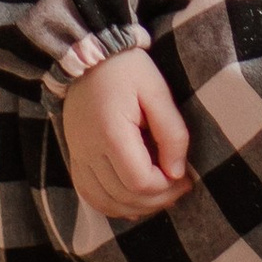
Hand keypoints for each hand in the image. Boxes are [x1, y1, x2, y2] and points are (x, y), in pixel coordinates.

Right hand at [60, 45, 192, 222]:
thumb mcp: (157, 91)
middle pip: (123, 196)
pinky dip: (112, 205)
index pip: (139, 181)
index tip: (185, 178)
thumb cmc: (127, 69)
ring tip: (161, 195)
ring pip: (105, 202)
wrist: (89, 54)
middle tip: (180, 187)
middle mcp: (89, 149)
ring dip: (136, 207)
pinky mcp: (75, 157)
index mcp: (111, 132)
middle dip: (157, 199)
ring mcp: (78, 155)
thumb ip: (171, 132)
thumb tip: (177, 172)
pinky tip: (133, 202)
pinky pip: (89, 195)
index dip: (166, 188)